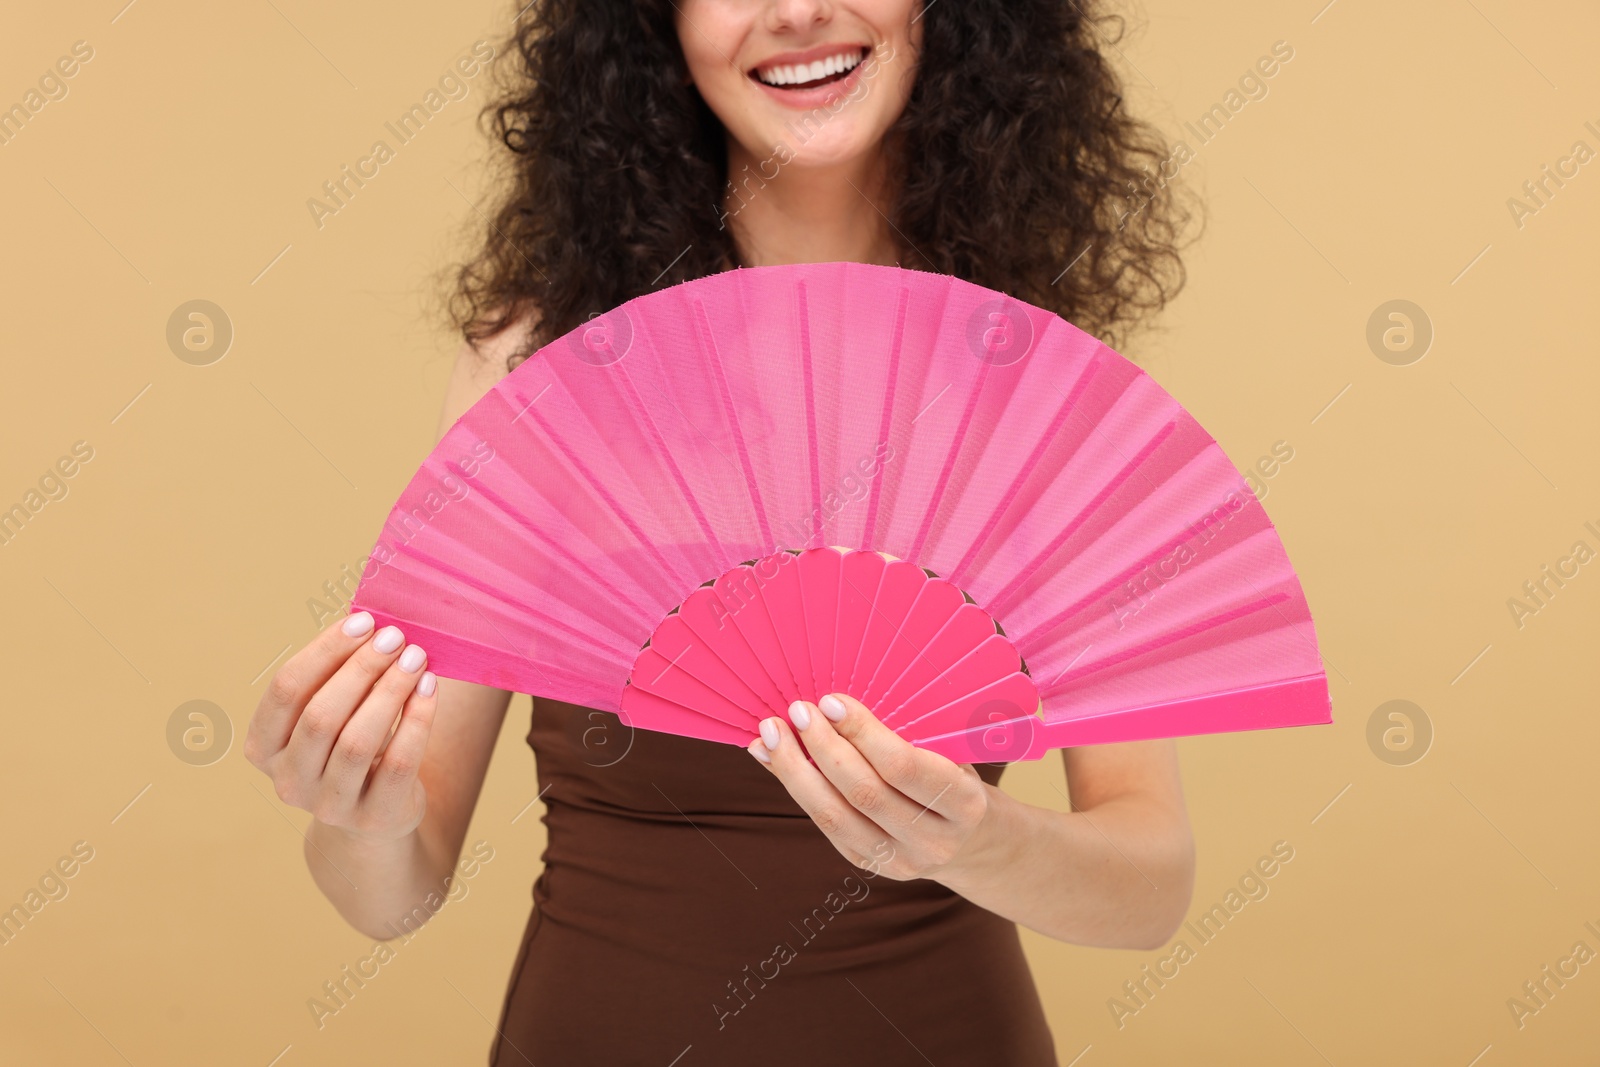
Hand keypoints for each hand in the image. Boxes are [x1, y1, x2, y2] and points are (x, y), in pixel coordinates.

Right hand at [244, 612, 438, 843]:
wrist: (375, 811)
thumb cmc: (350, 741)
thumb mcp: (334, 710)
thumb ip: (338, 672)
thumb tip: (371, 620)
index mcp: (263, 747)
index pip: (285, 690)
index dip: (324, 652)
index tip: (363, 623)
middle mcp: (288, 780)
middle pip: (321, 716)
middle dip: (361, 669)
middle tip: (395, 638)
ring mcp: (327, 806)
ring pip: (358, 741)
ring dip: (391, 691)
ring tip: (416, 658)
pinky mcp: (372, 817)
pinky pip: (398, 763)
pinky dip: (417, 720)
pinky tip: (430, 689)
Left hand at [748, 693, 1003, 884]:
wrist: (968, 840)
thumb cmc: (954, 778)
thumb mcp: (949, 752)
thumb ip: (904, 732)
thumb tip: (835, 702)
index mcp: (964, 804)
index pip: (904, 767)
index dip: (863, 733)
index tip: (831, 701)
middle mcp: (933, 840)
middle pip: (865, 793)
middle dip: (824, 748)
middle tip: (798, 711)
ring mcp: (899, 861)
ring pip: (835, 815)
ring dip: (795, 770)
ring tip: (772, 734)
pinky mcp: (868, 865)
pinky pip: (823, 826)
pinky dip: (793, 787)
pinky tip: (772, 757)